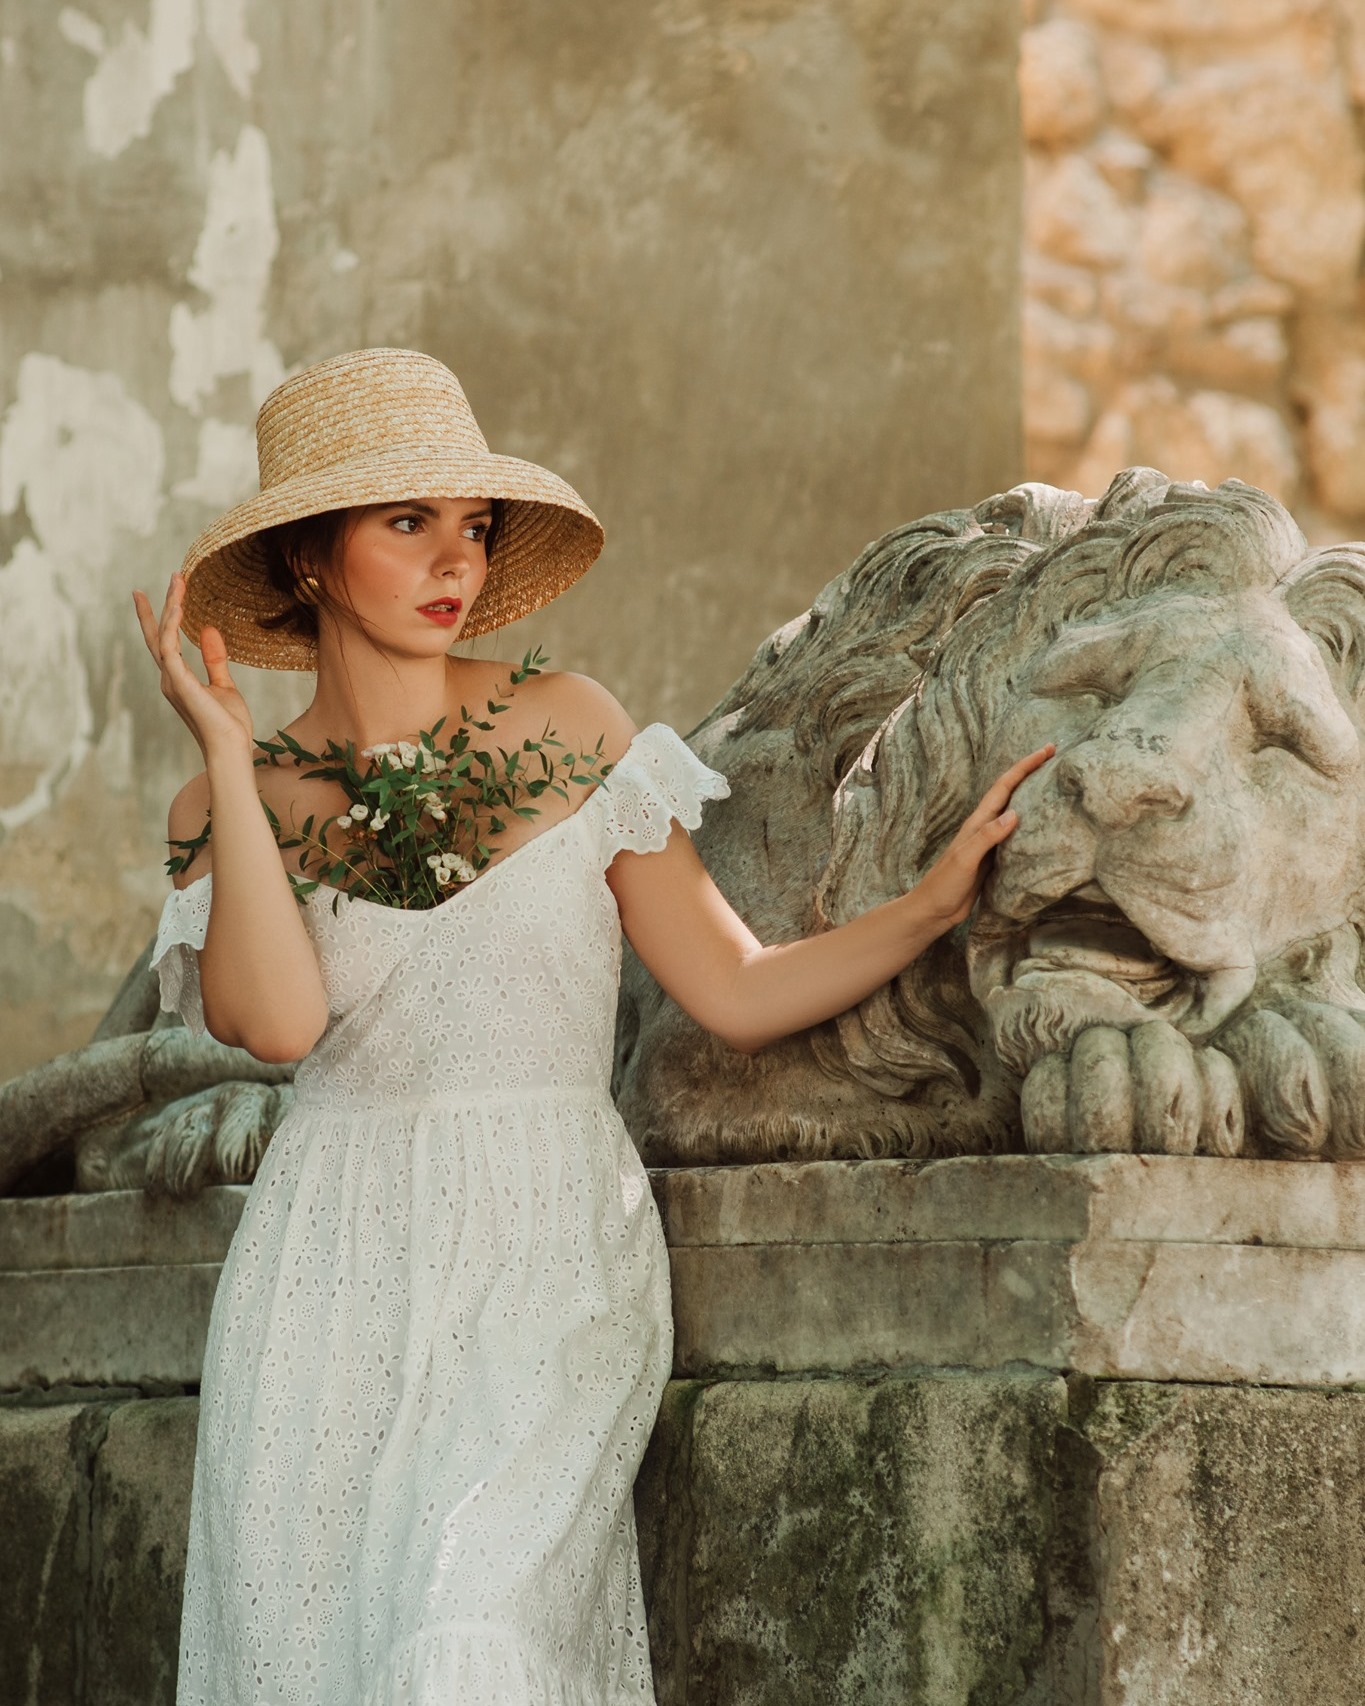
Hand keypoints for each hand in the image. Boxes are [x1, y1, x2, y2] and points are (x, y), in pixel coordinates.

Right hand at [133, 573, 253, 759]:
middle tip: (172, 576)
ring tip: (178, 581)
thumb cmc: (229, 724)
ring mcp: (172, 680)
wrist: (231, 747)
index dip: (161, 618)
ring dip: (170, 607)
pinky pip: (169, 647)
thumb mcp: (225, 685)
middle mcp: (170, 678)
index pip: (165, 643)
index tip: (159, 594)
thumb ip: (215, 659)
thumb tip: (207, 630)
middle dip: (160, 605)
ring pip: (163, 635)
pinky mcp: (178, 682)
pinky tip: (179, 605)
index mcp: (179, 679)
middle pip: (158, 635)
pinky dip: (171, 625)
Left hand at [912, 744, 1054, 930]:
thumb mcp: (965, 858)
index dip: (1024, 766)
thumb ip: (987, 836)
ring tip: (1054, 782)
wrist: (934, 910)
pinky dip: (1031, 825)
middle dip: (1031, 772)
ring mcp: (990, 842)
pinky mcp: (995, 859)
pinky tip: (1043, 827)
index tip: (1047, 750)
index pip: (1004, 786)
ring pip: (1015, 811)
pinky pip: (1017, 835)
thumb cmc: (944, 884)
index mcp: (978, 822)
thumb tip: (1014, 813)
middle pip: (1011, 792)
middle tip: (1054, 756)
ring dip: (1032, 795)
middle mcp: (985, 827)